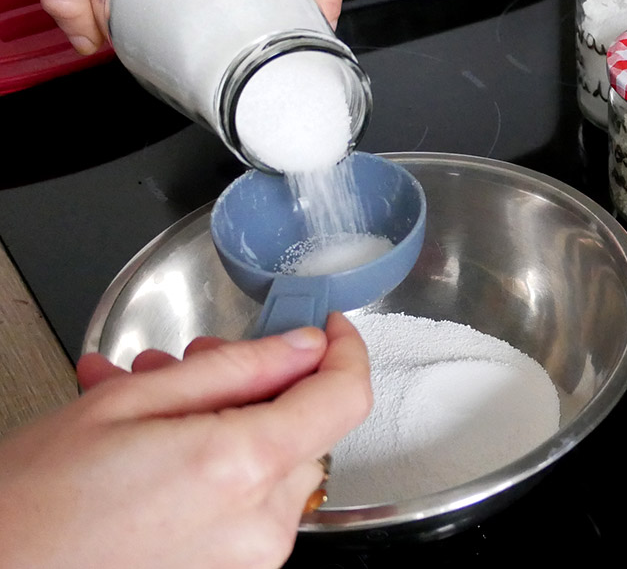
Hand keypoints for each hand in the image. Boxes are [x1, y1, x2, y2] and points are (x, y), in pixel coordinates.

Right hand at [0, 313, 371, 568]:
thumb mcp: (130, 403)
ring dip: (230, 421)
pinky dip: (218, 463)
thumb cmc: (34, 503)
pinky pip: (249, 501)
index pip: (344, 397)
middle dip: (259, 384)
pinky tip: (158, 446)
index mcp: (241, 468)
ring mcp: (248, 559)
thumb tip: (304, 345)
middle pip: (305, 427)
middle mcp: (259, 523)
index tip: (328, 327)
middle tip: (194, 362)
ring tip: (151, 404)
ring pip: (274, 461)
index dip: (345, 351)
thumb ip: (236, 368)